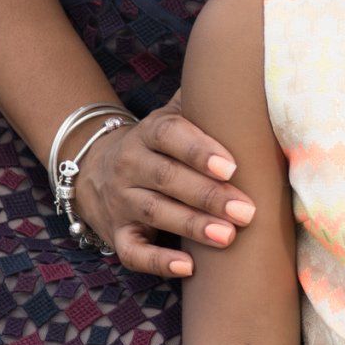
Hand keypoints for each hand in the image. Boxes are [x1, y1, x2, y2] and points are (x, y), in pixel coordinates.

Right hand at [74, 92, 255, 277]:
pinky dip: (159, 262)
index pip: (170, 135)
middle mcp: (130, 164)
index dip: (199, 150)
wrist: (95, 170)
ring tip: (228, 237)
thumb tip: (249, 75)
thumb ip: (202, 101)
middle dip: (208, 195)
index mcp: (148, 133)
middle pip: (167, 178)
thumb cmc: (158, 145)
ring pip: (155, 213)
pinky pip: (133, 252)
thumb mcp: (170, 117)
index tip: (231, 166)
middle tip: (246, 211)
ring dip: (192, 226)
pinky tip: (189, 268)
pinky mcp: (117, 234)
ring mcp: (121, 201)